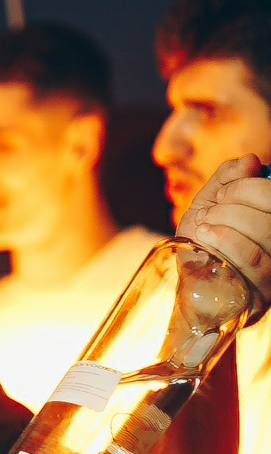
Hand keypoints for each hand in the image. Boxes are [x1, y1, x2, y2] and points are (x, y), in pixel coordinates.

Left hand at [177, 152, 270, 319]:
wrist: (190, 290)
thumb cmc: (202, 247)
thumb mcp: (209, 206)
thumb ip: (227, 181)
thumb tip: (250, 161)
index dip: (249, 185)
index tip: (222, 193)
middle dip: (235, 202)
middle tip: (210, 211)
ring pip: (267, 231)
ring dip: (228, 220)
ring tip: (205, 224)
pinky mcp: (266, 292)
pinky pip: (254, 258)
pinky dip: (227, 240)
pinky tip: (206, 235)